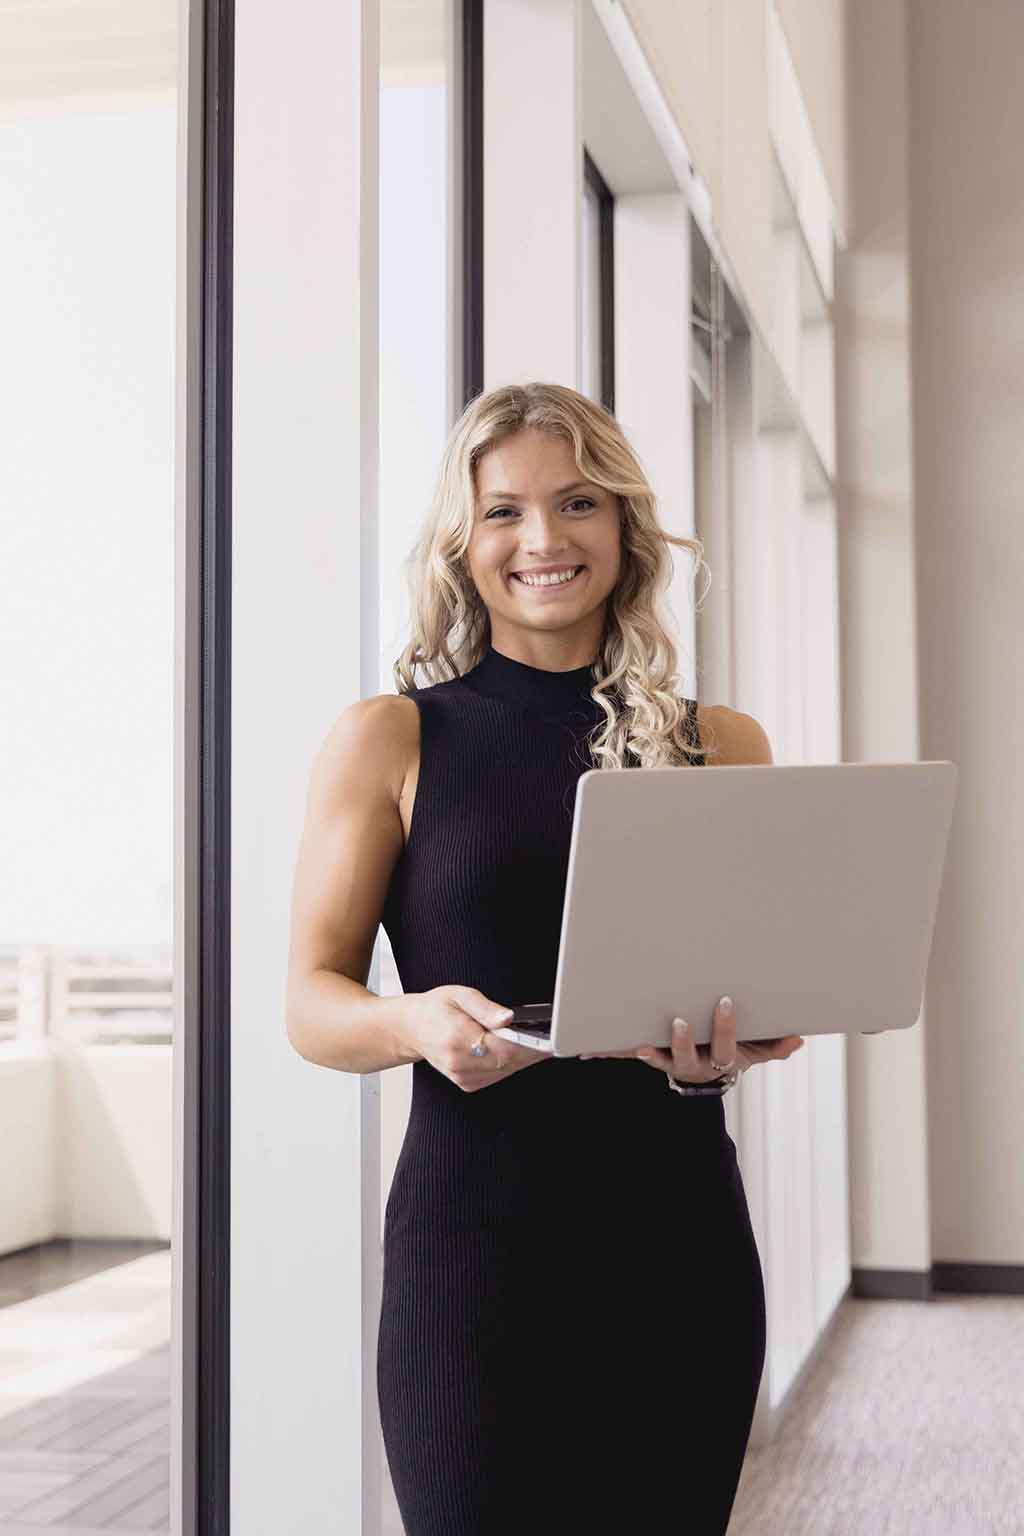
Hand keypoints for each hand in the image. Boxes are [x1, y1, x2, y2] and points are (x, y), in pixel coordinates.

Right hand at [405, 985, 551, 1092]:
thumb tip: (508, 1018)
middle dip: (532, 1051)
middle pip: (508, 1062)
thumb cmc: (435, 1009)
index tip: (549, 1040)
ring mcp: (463, 1077)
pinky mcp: (467, 1084)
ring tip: (535, 1041)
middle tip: (551, 1038)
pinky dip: (510, 1063)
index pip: (503, 1048)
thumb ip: (486, 1008)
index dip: (530, 1046)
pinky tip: (514, 1049)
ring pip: (506, 1071)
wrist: (413, 1028)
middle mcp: (459, 1063)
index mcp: (457, 1039)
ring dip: (523, 1058)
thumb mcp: (460, 995)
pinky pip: (498, 1075)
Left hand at [578, 997, 803, 1083]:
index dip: (724, 1027)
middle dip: (682, 1041)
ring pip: (658, 1059)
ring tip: (638, 1045)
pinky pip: (630, 1055)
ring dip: (647, 1053)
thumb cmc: (729, 1054)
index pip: (724, 1046)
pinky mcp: (650, 1057)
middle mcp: (693, 1064)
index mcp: (720, 1060)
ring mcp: (670, 1062)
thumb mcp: (754, 1053)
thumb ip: (774, 1047)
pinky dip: (610, 1052)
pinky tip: (588, 1050)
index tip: (724, 1002)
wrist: (704, 1080)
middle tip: (678, 1021)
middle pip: (687, 1057)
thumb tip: (798, 1039)